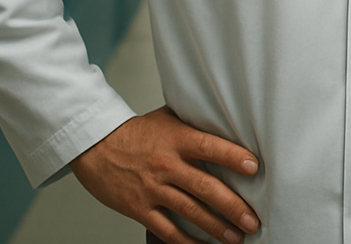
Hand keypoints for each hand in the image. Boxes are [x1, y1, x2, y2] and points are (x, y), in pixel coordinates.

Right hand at [70, 105, 260, 243]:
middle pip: (205, 187)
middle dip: (232, 206)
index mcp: (176, 139)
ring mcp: (153, 189)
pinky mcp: (140, 209)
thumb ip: (193, 124)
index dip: (232, 157)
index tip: (253, 167)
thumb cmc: (135, 132)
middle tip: (252, 219)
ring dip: (216, 227)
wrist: (96, 147)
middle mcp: (167, 165)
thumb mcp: (167, 118)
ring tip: (236, 237)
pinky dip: (186, 242)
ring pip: (190, 212)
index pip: (209, 147)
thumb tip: (224, 122)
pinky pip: (167, 230)